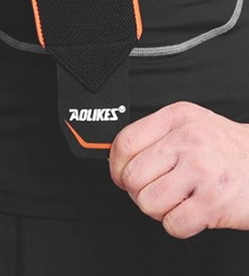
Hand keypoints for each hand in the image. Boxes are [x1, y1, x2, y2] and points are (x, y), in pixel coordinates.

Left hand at [110, 101, 248, 238]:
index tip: (122, 176)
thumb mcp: (191, 124)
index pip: (124, 143)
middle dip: (138, 192)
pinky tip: (192, 212)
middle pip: (132, 176)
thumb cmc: (228, 149)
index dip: (116, 166)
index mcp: (176, 118)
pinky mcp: (215, 201)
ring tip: (177, 200)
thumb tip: (119, 157)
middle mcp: (188, 140)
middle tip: (156, 191)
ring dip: (158, 209)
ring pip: (147, 202)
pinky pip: (172, 224)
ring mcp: (201, 169)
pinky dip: (178, 225)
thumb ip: (157, 135)